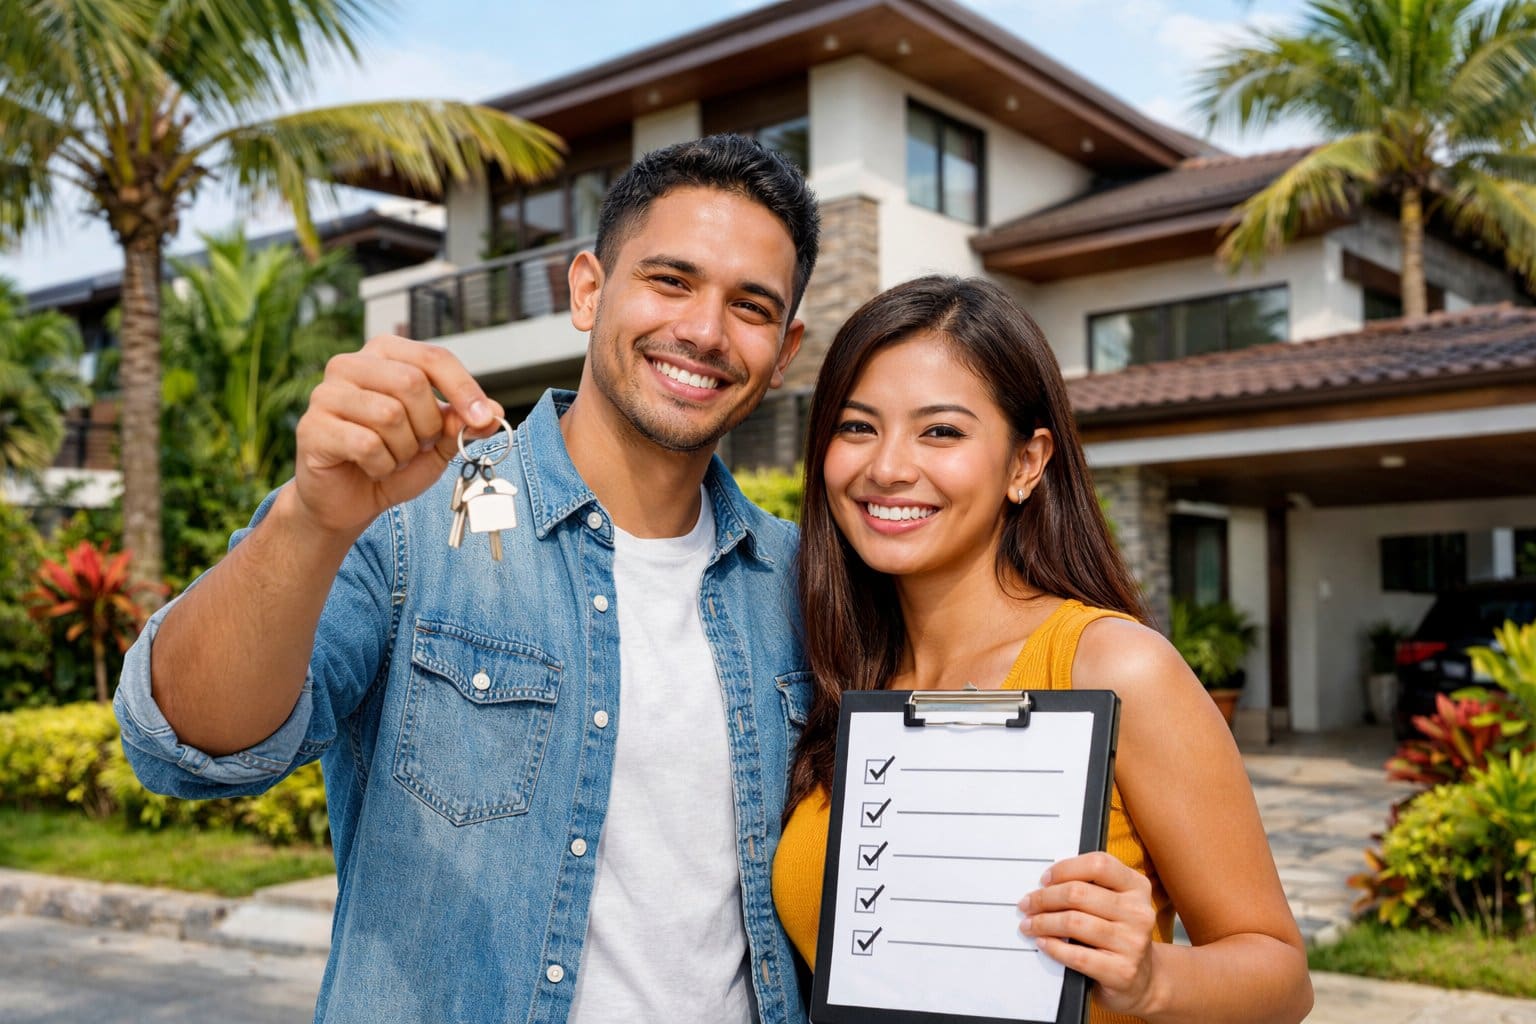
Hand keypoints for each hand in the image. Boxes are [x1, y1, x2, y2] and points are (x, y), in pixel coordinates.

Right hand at [293, 335, 503, 536]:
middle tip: (419, 445)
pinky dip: (382, 465)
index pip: (433, 357)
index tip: (484, 417)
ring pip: (389, 415)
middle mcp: (350, 364)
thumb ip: (462, 424)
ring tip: (392, 456)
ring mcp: (325, 394)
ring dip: (403, 449)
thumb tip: (493, 412)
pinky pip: (366, 444)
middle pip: (411, 383)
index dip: (464, 388)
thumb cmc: (392, 460)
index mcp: (384, 355)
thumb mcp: (438, 442)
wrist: (349, 501)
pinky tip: (372, 467)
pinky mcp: (312, 427)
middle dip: (427, 425)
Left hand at [1019, 851, 1158, 1016]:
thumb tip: (1045, 883)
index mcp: (1137, 887)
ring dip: (1042, 922)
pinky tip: (1042, 943)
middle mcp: (1139, 912)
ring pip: (1073, 922)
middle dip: (1044, 898)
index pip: (1098, 864)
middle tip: (1027, 904)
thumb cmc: (1116, 934)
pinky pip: (1077, 955)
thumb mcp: (1113, 904)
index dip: (1065, 869)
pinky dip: (1053, 947)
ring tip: (1028, 925)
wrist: (1141, 981)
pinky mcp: (1122, 971)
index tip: (1044, 879)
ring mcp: (1133, 943)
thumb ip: (1090, 887)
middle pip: (1078, 893)